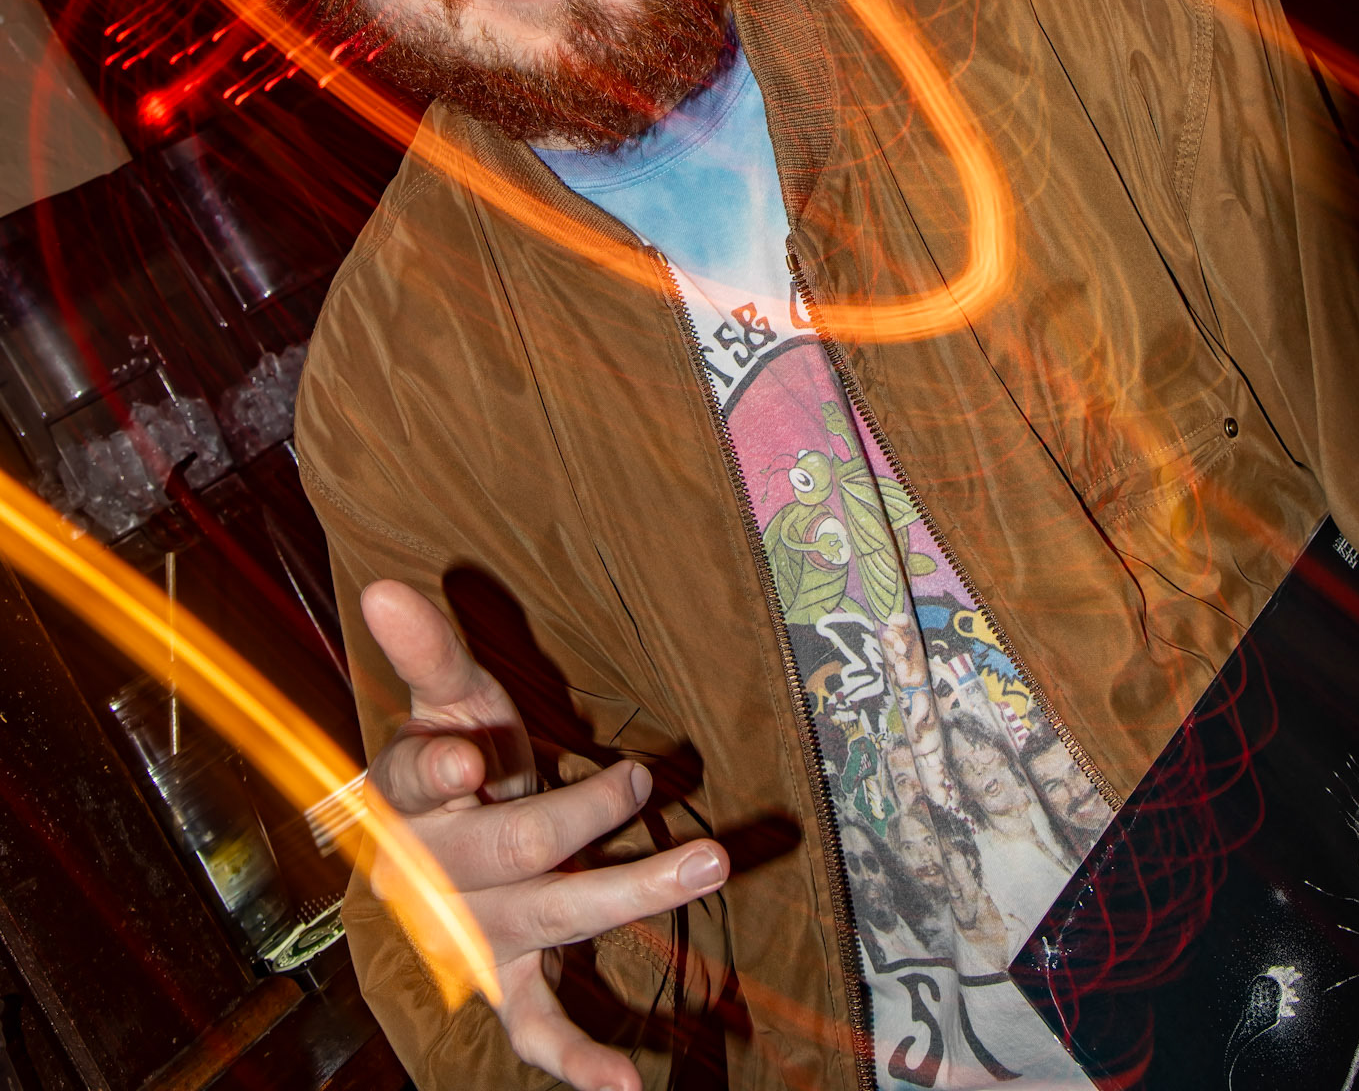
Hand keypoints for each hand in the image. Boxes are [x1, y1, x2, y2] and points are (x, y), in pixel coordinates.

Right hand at [360, 580, 728, 1090]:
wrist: (440, 840)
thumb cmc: (453, 751)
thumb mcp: (446, 696)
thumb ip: (427, 649)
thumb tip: (386, 583)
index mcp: (407, 793)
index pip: (415, 778)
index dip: (441, 769)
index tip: (471, 758)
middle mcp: (434, 873)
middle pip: (507, 849)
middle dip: (577, 815)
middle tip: (640, 778)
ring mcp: (475, 932)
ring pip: (549, 918)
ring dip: (630, 893)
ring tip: (708, 861)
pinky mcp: (508, 978)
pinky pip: (536, 1027)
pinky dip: (580, 1059)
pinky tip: (627, 1086)